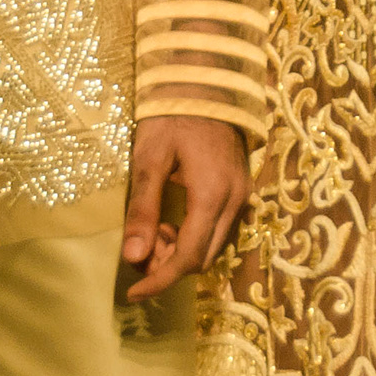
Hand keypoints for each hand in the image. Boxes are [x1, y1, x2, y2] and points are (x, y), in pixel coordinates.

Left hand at [120, 115, 248, 299]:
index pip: (188, 258)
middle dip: (169, 265)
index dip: (160, 281)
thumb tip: (133, 258)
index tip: (134, 294)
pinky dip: (196, 236)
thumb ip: (142, 210)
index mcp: (212, 196)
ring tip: (155, 229)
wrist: (207, 82)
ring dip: (183, 251)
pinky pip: (221, 229)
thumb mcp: (149, 159)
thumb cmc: (172, 115)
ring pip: (214, 246)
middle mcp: (235, 201)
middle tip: (139, 250)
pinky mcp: (242, 189)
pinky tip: (174, 221)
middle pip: (204, 257)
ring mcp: (243, 195)